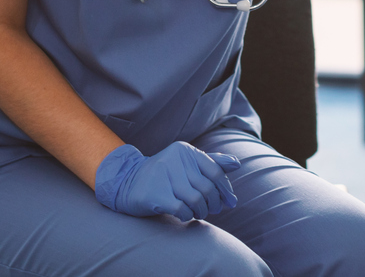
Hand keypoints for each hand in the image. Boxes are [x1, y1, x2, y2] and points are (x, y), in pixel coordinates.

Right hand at [94, 142, 239, 221]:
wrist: (127, 183)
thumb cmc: (164, 176)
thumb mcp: (186, 164)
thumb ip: (211, 163)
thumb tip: (237, 164)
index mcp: (185, 150)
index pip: (216, 171)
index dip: (226, 189)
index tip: (230, 202)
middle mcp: (174, 159)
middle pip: (207, 187)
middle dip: (214, 203)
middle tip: (213, 210)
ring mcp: (163, 175)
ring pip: (196, 200)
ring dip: (202, 211)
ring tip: (199, 213)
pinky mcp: (155, 194)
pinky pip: (182, 209)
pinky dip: (188, 215)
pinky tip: (185, 215)